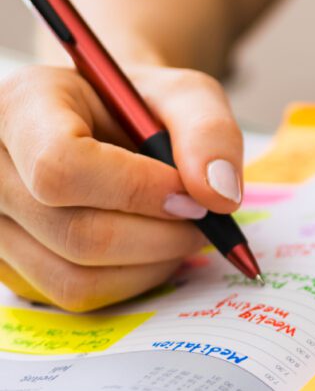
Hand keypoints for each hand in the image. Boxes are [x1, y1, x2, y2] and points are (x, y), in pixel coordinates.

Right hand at [0, 64, 243, 310]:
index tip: (190, 196)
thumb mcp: (186, 96)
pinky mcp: (13, 264)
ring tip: (181, 231)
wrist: (110, 124)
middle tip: (202, 219)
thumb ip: (209, 132)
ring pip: (77, 276)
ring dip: (152, 263)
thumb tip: (219, 196)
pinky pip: (77, 294)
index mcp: (22, 106)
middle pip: (77, 233)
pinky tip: (152, 248)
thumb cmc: (142, 107)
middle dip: (161, 235)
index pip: (61, 166)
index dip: (137, 191)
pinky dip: (132, 280)